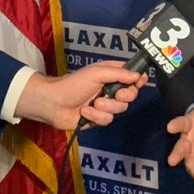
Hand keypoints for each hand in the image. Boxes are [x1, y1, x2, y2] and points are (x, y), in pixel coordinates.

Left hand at [15, 61, 144, 129]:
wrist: (54, 103)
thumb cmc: (73, 83)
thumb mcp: (96, 73)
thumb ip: (118, 73)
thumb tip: (138, 75)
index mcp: (111, 74)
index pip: (132, 76)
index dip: (138, 79)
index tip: (139, 82)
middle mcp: (110, 89)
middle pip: (131, 95)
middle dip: (124, 95)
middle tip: (116, 94)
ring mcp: (105, 105)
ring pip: (120, 109)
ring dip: (106, 107)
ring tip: (92, 103)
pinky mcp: (99, 119)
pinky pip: (108, 120)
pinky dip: (96, 116)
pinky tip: (85, 112)